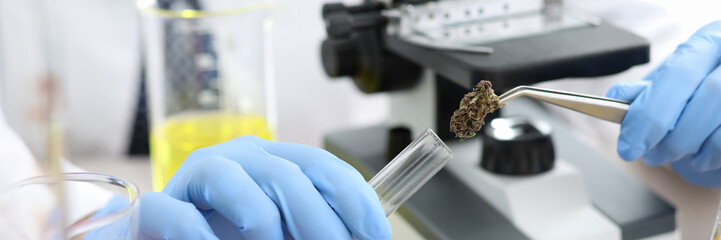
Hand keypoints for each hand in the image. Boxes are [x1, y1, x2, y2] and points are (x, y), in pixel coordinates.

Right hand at [139, 135, 390, 239]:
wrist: (174, 239)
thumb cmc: (234, 238)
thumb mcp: (285, 232)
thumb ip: (314, 229)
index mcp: (274, 163)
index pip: (321, 166)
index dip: (354, 199)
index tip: (376, 235)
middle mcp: (239, 159)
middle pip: (287, 175)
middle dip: (320, 223)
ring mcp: (197, 176)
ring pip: (235, 182)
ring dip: (264, 227)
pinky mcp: (160, 205)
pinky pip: (181, 215)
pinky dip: (201, 238)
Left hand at [606, 20, 720, 186]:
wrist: (718, 102)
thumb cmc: (694, 89)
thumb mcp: (667, 83)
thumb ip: (646, 90)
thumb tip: (618, 97)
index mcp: (710, 40)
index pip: (680, 73)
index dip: (650, 112)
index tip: (629, 144)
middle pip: (710, 96)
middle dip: (671, 135)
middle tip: (649, 154)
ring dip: (689, 148)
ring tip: (669, 154)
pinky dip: (708, 156)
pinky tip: (697, 155)